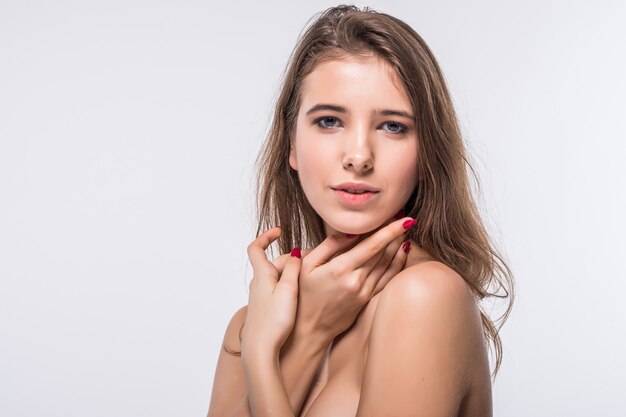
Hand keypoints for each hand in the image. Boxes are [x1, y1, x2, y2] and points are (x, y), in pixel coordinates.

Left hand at [241, 227, 301, 358]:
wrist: (261, 350)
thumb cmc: (274, 321)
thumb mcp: (288, 290)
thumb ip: (292, 268)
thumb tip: (295, 252)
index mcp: (262, 275)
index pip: (256, 248)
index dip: (266, 236)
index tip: (279, 230)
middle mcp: (259, 283)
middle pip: (276, 262)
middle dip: (293, 259)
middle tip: (315, 261)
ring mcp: (261, 296)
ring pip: (279, 276)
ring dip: (294, 273)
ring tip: (313, 277)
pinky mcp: (265, 308)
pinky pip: (279, 289)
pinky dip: (291, 285)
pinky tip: (304, 295)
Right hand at [282, 217, 414, 342]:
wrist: (308, 329)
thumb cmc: (303, 295)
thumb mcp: (307, 266)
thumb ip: (328, 246)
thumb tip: (350, 232)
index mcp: (340, 269)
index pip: (372, 245)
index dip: (390, 230)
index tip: (405, 218)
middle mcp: (356, 281)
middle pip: (384, 253)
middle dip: (396, 233)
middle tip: (405, 217)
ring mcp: (364, 292)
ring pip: (388, 264)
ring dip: (399, 245)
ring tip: (405, 229)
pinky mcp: (367, 300)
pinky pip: (387, 279)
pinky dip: (397, 263)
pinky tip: (403, 251)